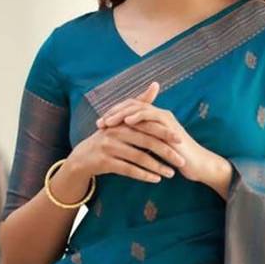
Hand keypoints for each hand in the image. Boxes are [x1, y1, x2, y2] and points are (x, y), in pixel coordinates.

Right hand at [63, 82, 185, 186]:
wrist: (83, 157)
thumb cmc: (108, 137)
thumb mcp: (121, 119)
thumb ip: (139, 103)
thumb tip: (156, 84)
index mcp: (122, 121)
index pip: (147, 126)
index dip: (165, 132)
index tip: (181, 140)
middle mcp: (115, 132)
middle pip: (146, 142)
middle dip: (166, 152)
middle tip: (181, 161)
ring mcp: (109, 147)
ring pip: (139, 158)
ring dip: (157, 167)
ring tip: (171, 174)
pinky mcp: (105, 162)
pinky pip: (128, 170)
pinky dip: (143, 175)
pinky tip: (155, 179)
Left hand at [96, 90, 225, 188]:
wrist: (197, 165)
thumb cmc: (176, 160)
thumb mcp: (154, 150)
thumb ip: (142, 143)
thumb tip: (124, 145)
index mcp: (154, 119)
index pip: (131, 109)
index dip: (115, 114)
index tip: (101, 124)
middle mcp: (159, 114)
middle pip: (132, 104)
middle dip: (114, 112)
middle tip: (100, 122)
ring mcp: (165, 118)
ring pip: (140, 107)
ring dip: (122, 114)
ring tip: (108, 121)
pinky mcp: (170, 125)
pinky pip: (152, 116)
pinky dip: (138, 116)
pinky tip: (127, 122)